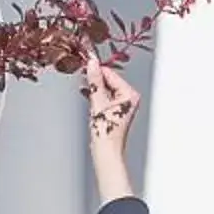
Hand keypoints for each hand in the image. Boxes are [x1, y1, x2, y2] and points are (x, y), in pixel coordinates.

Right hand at [84, 63, 139, 205]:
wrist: (106, 152)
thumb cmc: (106, 132)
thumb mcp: (98, 102)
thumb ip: (94, 81)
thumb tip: (92, 64)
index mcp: (130, 94)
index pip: (111, 74)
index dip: (97, 69)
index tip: (86, 61)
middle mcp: (130, 97)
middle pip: (109, 80)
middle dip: (96, 78)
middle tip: (82, 73)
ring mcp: (124, 104)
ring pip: (106, 88)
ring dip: (94, 86)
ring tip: (84, 86)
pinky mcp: (116, 110)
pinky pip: (105, 96)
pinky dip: (96, 94)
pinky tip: (87, 93)